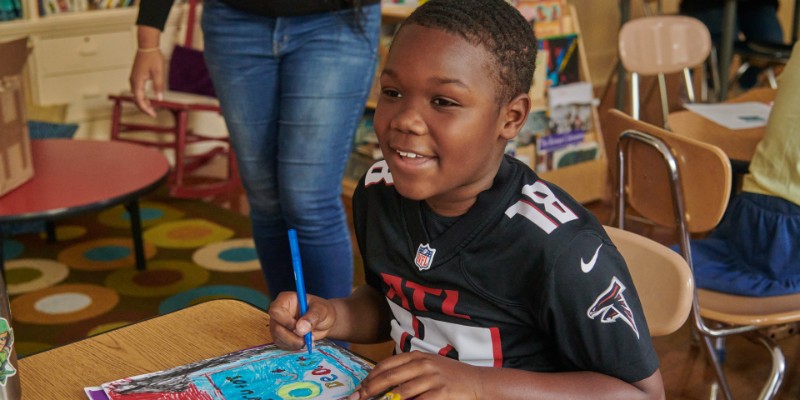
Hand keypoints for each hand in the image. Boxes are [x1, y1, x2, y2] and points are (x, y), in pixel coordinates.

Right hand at [129, 49, 163, 117]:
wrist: (147, 46)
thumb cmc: (153, 58)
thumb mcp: (158, 73)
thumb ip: (158, 86)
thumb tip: (159, 99)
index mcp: (137, 81)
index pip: (139, 100)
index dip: (145, 109)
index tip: (153, 115)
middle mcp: (133, 81)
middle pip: (136, 99)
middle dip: (144, 107)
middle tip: (154, 114)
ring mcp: (133, 79)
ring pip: (136, 95)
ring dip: (143, 102)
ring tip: (152, 108)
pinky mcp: (136, 76)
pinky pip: (137, 90)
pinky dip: (142, 96)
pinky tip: (149, 99)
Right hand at [267, 291, 337, 350]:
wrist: (325, 321)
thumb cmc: (322, 311)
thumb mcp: (321, 310)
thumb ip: (312, 317)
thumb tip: (300, 329)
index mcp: (286, 300)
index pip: (276, 310)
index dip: (285, 321)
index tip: (298, 327)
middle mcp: (279, 312)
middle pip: (276, 328)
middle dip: (291, 337)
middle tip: (305, 340)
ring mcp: (278, 325)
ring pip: (278, 338)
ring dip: (294, 343)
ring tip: (308, 341)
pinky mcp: (281, 336)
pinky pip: (282, 345)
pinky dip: (294, 347)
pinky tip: (304, 343)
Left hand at [348, 351, 482, 399]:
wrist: (477, 381)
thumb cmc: (450, 376)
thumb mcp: (429, 367)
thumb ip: (408, 372)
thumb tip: (382, 384)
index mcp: (417, 356)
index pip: (386, 365)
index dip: (370, 377)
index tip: (360, 388)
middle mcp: (423, 364)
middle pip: (389, 377)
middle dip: (370, 389)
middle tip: (358, 398)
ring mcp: (432, 378)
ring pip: (401, 392)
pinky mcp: (441, 392)